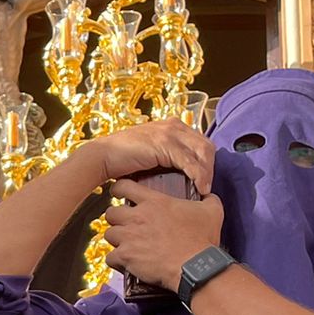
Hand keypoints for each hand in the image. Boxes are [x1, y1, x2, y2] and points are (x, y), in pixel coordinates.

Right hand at [85, 121, 214, 195]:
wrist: (103, 156)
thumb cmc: (123, 160)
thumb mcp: (150, 154)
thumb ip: (166, 157)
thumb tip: (179, 174)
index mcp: (171, 125)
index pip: (200, 142)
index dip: (206, 162)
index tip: (205, 179)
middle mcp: (173, 125)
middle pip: (206, 145)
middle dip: (210, 167)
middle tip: (206, 186)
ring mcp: (169, 133)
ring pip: (201, 152)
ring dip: (207, 172)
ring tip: (204, 189)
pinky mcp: (164, 144)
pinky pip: (189, 161)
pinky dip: (198, 175)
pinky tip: (199, 187)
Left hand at [103, 178, 225, 292]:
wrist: (196, 266)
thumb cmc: (203, 239)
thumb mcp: (212, 211)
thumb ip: (207, 199)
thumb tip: (208, 195)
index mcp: (155, 202)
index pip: (124, 186)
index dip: (119, 189)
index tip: (120, 194)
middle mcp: (138, 217)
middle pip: (110, 212)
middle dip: (116, 219)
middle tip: (126, 225)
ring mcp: (129, 237)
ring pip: (108, 234)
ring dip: (116, 240)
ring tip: (127, 245)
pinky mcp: (126, 257)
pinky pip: (110, 257)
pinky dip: (116, 261)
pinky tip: (125, 262)